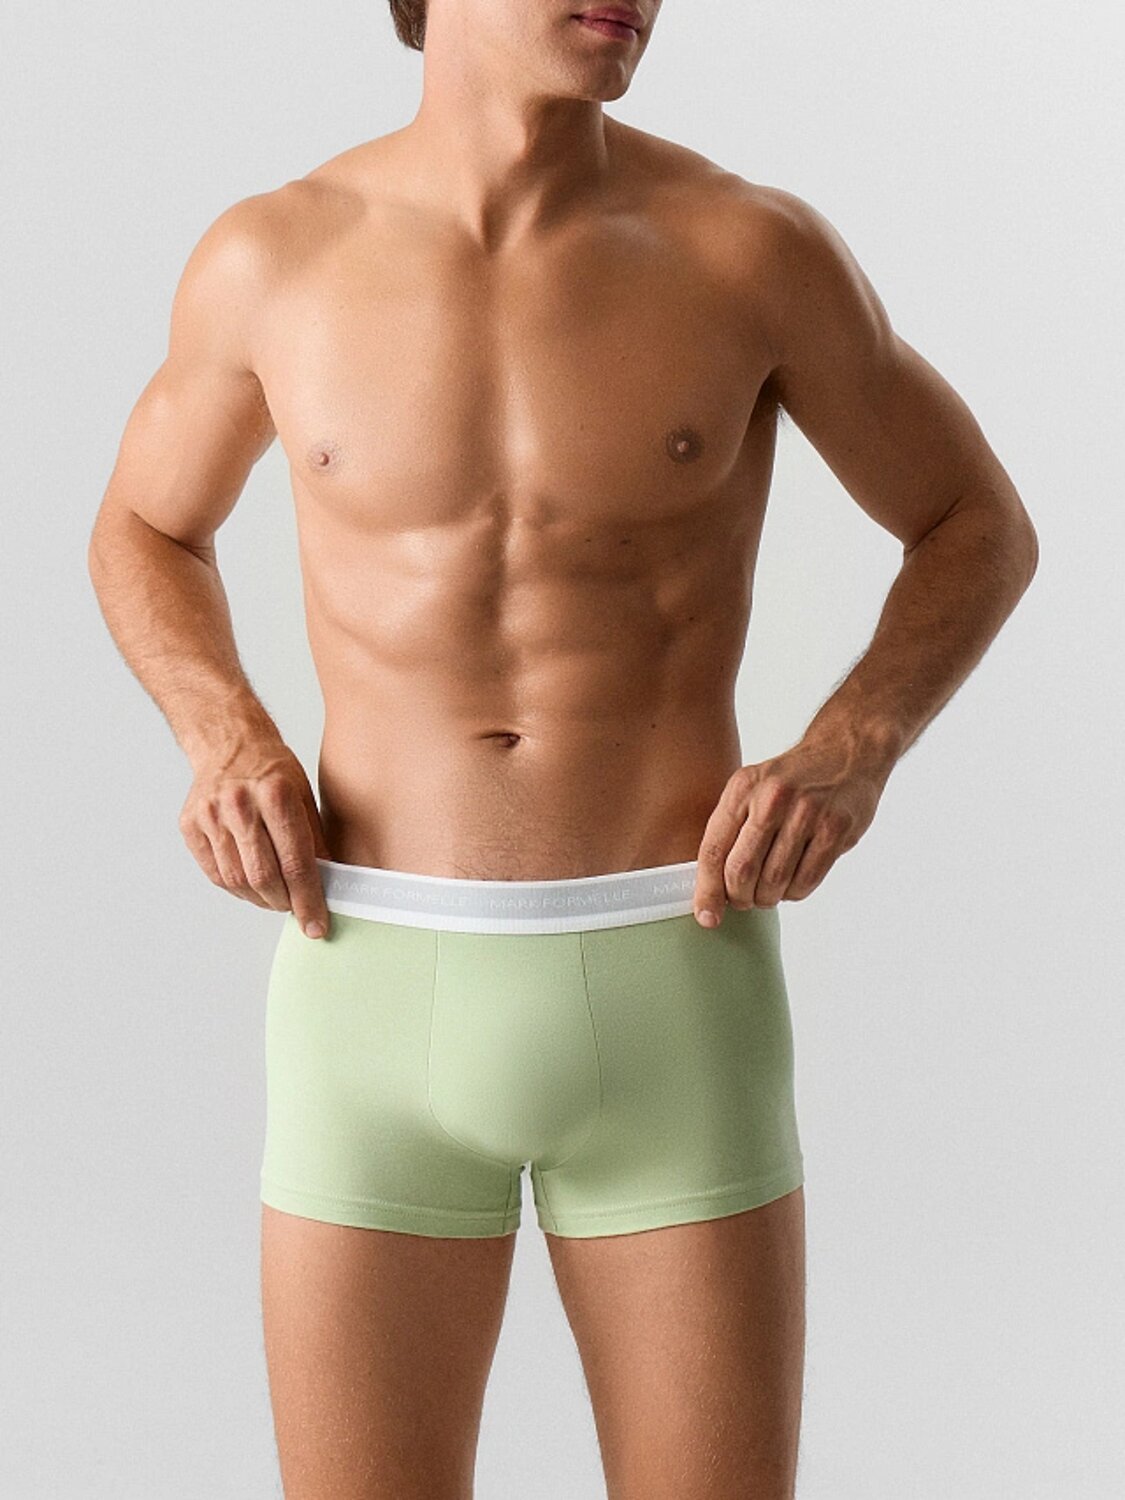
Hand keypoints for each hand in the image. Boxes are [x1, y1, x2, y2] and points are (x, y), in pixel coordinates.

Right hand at [178, 738, 332, 938]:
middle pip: (264, 876)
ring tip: (276, 898)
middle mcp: (239, 804)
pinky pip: (216, 874)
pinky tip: (252, 886)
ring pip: (237, 880)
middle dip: (285, 903)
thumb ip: (315, 840)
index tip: (316, 925)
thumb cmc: (272, 769)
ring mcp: (210, 815)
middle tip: (296, 909)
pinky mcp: (190, 826)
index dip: (308, 900)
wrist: (228, 742)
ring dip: (261, 899)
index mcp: (275, 794)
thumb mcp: (305, 796)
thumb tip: (326, 886)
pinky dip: (238, 889)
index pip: (296, 862)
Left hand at [692, 738, 888, 925]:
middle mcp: (772, 798)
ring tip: (769, 891)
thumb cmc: (792, 779)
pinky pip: (806, 880)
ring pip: (774, 881)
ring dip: (768, 898)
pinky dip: (794, 893)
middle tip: (744, 899)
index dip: (707, 890)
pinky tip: (793, 883)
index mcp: (742, 788)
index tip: (706, 916)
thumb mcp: (752, 787)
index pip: (714, 849)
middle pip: (742, 871)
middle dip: (739, 897)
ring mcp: (807, 812)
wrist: (847, 751)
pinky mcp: (836, 828)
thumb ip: (731, 829)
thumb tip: (710, 887)